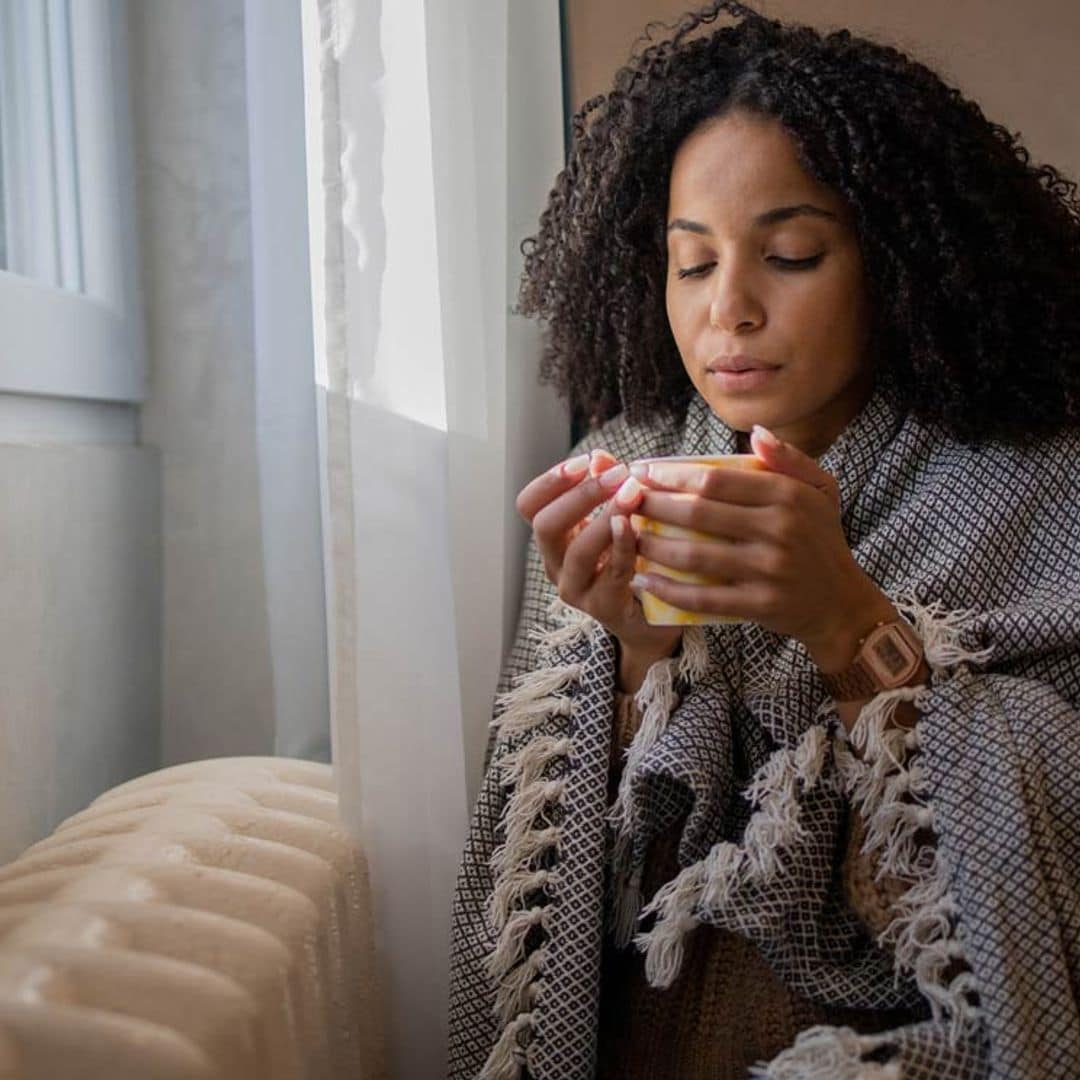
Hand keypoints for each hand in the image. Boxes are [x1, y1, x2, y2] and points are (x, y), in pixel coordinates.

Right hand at [515, 448, 682, 666]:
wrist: (650, 617)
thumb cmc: (632, 558)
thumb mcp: (618, 517)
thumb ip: (608, 487)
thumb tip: (600, 458)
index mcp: (553, 538)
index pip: (529, 505)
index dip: (550, 481)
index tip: (582, 462)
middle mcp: (556, 564)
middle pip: (544, 526)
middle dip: (580, 495)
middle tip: (617, 475)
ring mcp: (577, 589)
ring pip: (577, 552)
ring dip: (604, 517)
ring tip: (632, 493)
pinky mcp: (604, 607)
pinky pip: (611, 574)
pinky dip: (623, 546)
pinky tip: (635, 525)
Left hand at [629, 426, 886, 653]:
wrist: (841, 604)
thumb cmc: (821, 539)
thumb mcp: (821, 490)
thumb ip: (789, 459)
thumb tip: (756, 432)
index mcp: (787, 496)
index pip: (716, 480)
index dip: (672, 475)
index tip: (641, 473)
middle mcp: (779, 530)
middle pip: (698, 513)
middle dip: (653, 506)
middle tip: (624, 502)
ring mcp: (769, 569)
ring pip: (694, 555)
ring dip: (653, 546)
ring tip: (627, 538)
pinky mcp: (760, 605)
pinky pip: (703, 598)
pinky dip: (667, 590)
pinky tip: (641, 580)